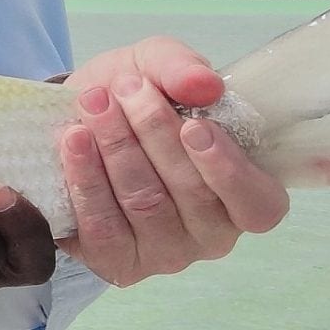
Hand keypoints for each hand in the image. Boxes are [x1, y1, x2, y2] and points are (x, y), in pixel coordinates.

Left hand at [58, 38, 288, 285]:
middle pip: (192, 194)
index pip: (258, 204)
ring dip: (117, 149)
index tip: (194, 125)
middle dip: (155, 134)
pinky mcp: (116, 262)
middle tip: (127, 88)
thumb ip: (181, 68)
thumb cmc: (130, 99)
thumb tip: (203, 84)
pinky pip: (103, 227)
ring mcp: (165, 253)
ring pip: (146, 205)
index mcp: (243, 194)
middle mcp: (212, 233)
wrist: (71, 118)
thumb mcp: (154, 67)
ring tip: (94, 105)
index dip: (229, 169)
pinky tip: (72, 141)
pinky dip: (86, 180)